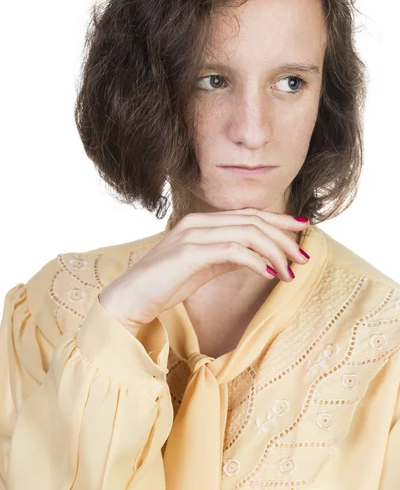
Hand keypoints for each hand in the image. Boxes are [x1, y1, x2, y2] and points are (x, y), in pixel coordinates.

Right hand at [99, 208, 309, 330]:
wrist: (130, 297)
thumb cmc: (166, 283)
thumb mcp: (203, 266)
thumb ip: (227, 256)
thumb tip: (260, 257)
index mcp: (202, 222)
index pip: (248, 214)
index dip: (279, 219)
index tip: (303, 228)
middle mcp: (199, 222)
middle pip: (253, 220)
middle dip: (284, 237)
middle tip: (304, 257)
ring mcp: (193, 235)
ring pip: (247, 232)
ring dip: (275, 251)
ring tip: (291, 271)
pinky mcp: (189, 253)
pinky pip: (232, 250)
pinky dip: (256, 260)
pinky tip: (269, 273)